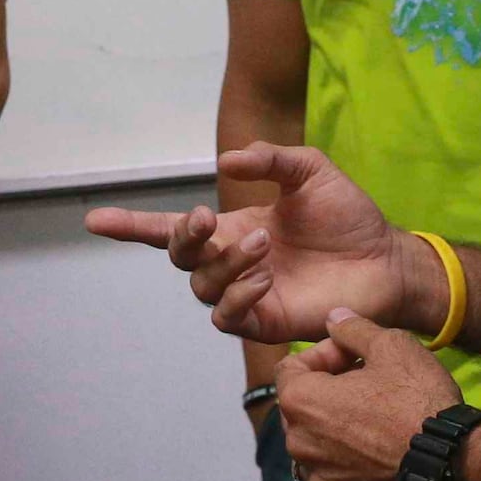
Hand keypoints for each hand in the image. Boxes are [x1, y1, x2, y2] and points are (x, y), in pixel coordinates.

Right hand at [84, 143, 433, 343]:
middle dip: (180, 236)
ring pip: (203, 287)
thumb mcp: (310, 171)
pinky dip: (238, 294)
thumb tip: (229, 161)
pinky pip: (229, 317)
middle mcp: (232, 262)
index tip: (95, 220)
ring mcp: (247, 294)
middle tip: (206, 219)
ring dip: (223, 264)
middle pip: (179, 258)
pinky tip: (265, 277)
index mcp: (233, 227)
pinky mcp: (266, 321)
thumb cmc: (348, 217)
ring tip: (262, 246)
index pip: (172, 230)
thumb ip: (272, 159)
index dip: (132, 226)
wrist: (385, 259)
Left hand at [276, 310, 463, 480]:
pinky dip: (340, 476)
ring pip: (314, 449)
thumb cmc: (417, 399)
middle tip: (367, 388)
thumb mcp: (391, 346)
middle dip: (327, 394)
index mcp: (300, 402)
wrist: (450, 465)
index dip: (323, 356)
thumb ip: (353, 329)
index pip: (290, 368)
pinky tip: (366, 465)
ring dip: (333, 436)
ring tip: (371, 426)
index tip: (354, 358)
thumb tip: (332, 318)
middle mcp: (298, 445)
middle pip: (301, 409)